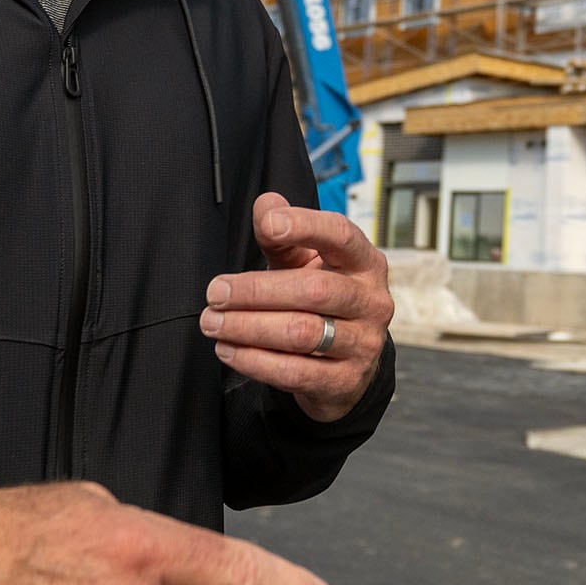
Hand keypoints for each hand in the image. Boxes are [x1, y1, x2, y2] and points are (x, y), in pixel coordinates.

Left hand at [199, 191, 394, 421]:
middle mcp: (372, 301)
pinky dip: (255, 361)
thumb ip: (283, 237)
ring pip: (301, 332)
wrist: (346, 364)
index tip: (267, 225)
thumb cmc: (320, 301)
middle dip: (255, 290)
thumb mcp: (304, 264)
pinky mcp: (347, 380)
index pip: (340, 235)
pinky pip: (295, 371)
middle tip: (215, 294)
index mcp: (364, 262)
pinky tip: (229, 350)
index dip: (305, 225)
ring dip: (248, 327)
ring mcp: (364, 343)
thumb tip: (266, 205)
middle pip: (312, 290)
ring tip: (213, 323)